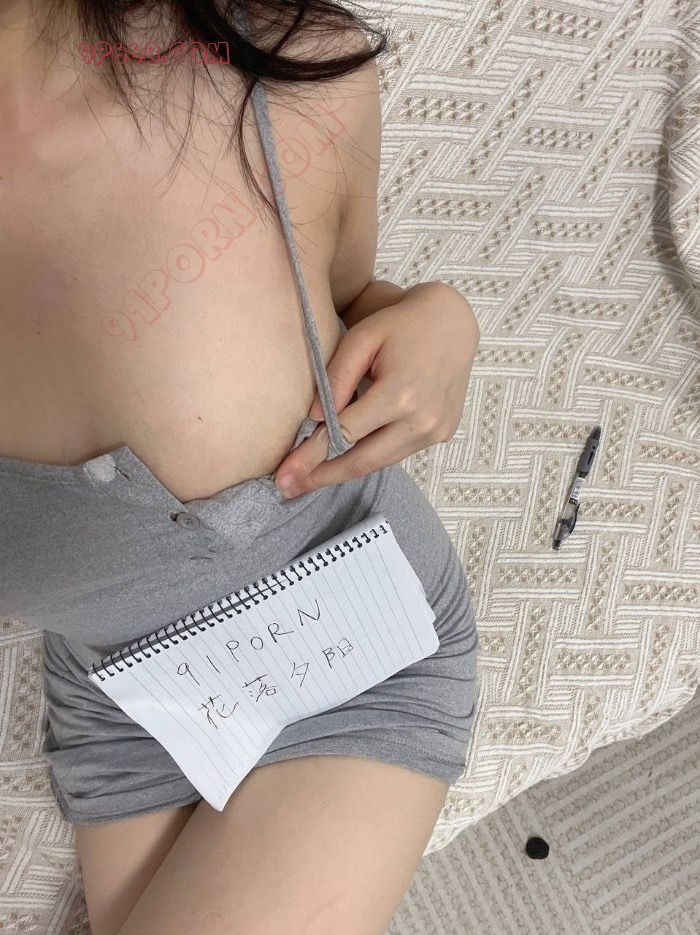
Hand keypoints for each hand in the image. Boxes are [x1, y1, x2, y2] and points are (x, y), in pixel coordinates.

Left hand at [273, 282, 478, 497]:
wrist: (453, 321)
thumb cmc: (402, 323)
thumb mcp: (363, 338)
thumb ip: (336, 377)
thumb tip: (314, 419)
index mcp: (400, 394)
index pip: (345, 434)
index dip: (311, 456)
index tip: (284, 475)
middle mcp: (422, 420)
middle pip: (362, 461)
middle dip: (322, 477)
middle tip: (288, 488)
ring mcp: (435, 431)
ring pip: (380, 462)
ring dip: (344, 472)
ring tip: (310, 479)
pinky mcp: (442, 434)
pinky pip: (396, 453)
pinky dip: (369, 456)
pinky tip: (344, 459)